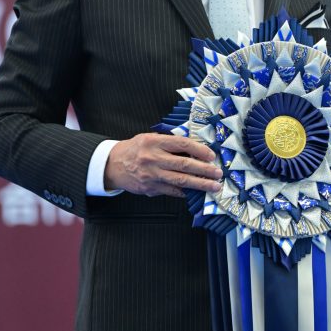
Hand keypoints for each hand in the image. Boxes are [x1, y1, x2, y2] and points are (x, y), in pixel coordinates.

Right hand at [105, 133, 222, 197]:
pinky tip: (196, 193)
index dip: (199, 150)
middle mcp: (153, 158)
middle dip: (204, 170)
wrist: (113, 165)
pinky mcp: (150, 188)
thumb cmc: (135, 149)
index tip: (212, 155)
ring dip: (200, 184)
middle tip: (218, 173)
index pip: (182, 144)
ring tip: (213, 186)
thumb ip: (169, 142)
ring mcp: (152, 175)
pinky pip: (172, 191)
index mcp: (154, 142)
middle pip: (184, 164)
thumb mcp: (149, 138)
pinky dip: (186, 192)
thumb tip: (195, 148)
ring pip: (180, 181)